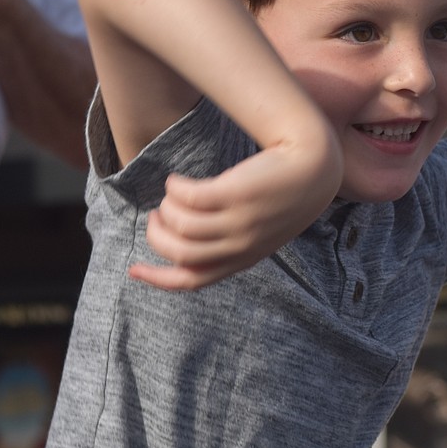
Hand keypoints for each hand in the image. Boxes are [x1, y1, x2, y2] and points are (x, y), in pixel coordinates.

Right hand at [129, 135, 341, 289]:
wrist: (313, 168)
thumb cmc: (280, 196)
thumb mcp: (256, 228)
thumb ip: (226, 243)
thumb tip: (179, 248)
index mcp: (241, 259)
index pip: (192, 280)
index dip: (157, 278)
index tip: (133, 269)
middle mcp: (240, 245)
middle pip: (179, 251)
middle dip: (157, 235)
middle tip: (157, 216)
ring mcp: (239, 221)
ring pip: (181, 223)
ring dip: (166, 208)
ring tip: (172, 195)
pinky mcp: (236, 194)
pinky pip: (188, 196)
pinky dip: (174, 188)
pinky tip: (177, 180)